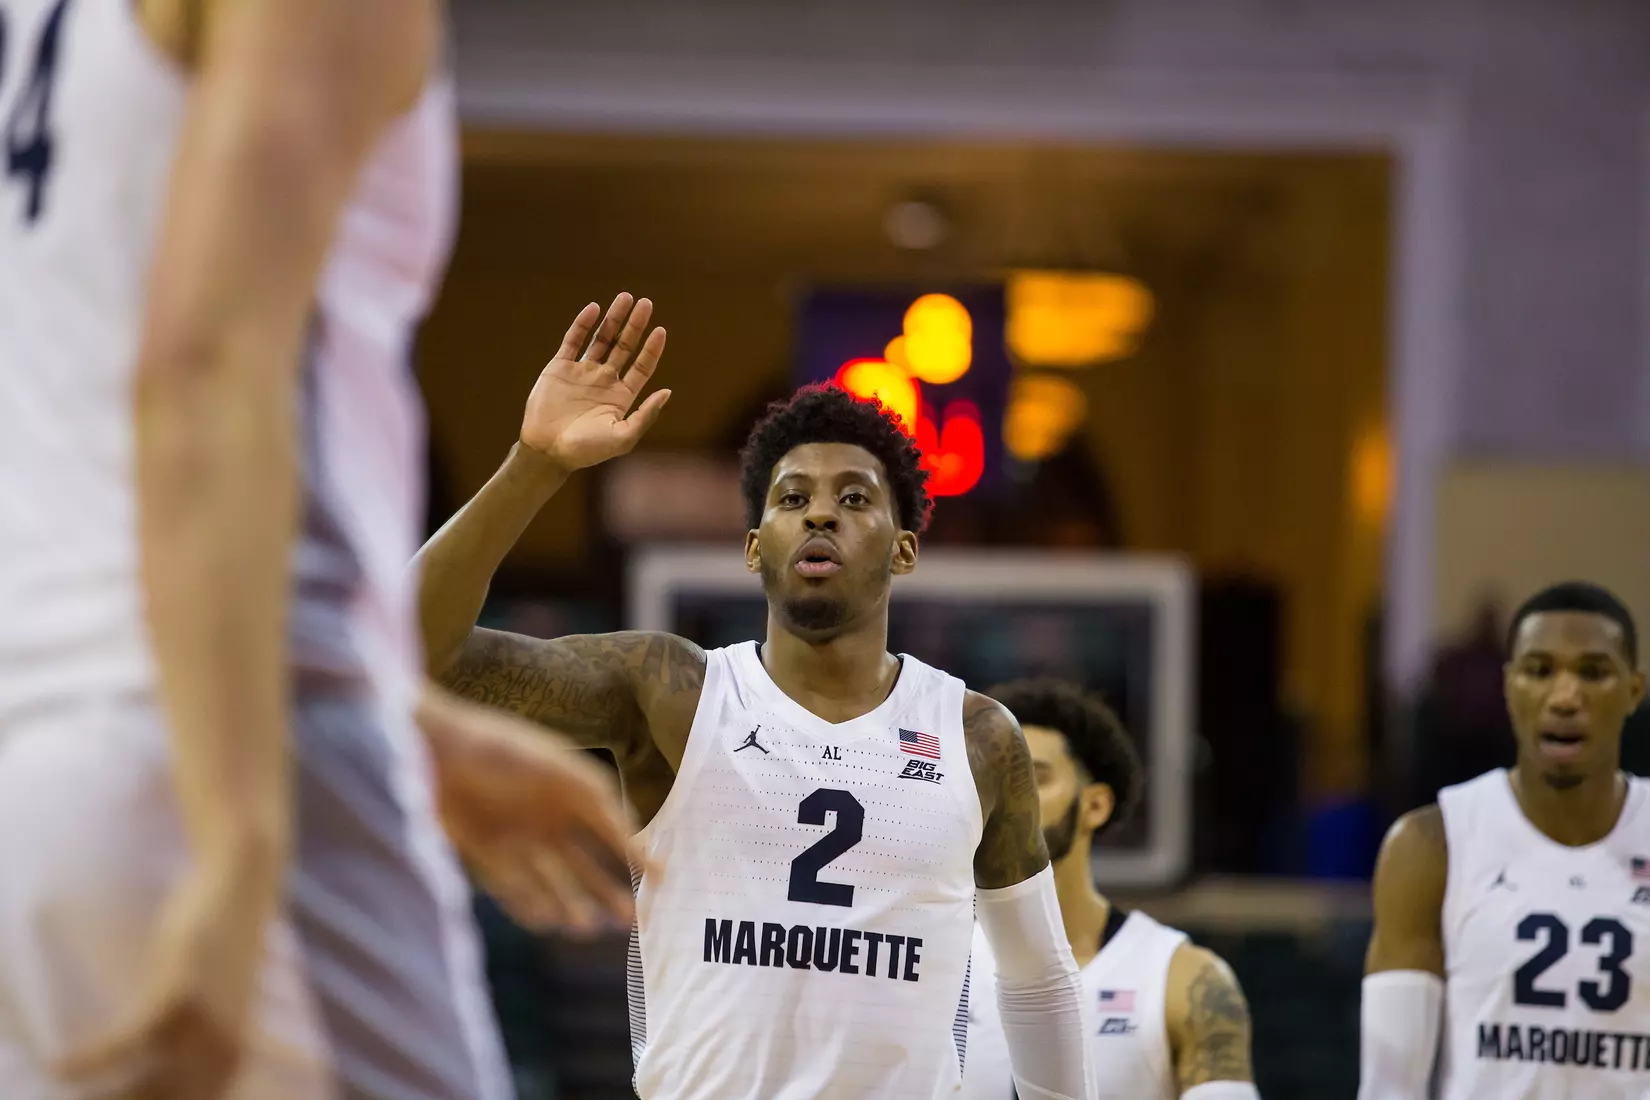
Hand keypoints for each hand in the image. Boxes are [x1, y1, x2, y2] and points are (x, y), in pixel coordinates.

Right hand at [57, 854, 279, 1099]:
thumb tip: (162, 1066)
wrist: (241, 884)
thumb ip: (197, 1042)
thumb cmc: (223, 942)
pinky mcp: (180, 994)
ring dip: (99, 1095)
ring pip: (142, 1086)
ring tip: (68, 1096)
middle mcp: (223, 1051)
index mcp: (232, 1060)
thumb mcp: (218, 1003)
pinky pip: (125, 1042)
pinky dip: (91, 1060)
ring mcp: (203, 1025)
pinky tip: (59, 1065)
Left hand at [420, 689, 640, 934]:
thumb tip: (631, 831)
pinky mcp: (486, 853)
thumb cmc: (499, 749)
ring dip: (570, 904)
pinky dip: (529, 905)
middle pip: (586, 864)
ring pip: (553, 881)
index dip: (637, 853)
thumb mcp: (558, 769)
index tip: (661, 879)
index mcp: (570, 791)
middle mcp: (549, 818)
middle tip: (632, 919)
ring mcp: (518, 838)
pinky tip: (547, 921)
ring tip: (585, 927)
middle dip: (608, 890)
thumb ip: (595, 798)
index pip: (612, 829)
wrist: (432, 750)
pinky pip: (513, 887)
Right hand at [520, 293, 670, 470]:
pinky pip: (573, 341)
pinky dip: (583, 324)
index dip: (652, 349)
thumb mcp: (623, 437)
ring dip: (613, 319)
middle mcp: (604, 381)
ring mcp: (582, 372)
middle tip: (646, 303)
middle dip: (635, 325)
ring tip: (626, 298)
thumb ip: (646, 415)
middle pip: (624, 346)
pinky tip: (594, 308)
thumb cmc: (587, 450)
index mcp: (621, 396)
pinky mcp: (560, 368)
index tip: (660, 330)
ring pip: (601, 339)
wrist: (548, 451)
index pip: (642, 366)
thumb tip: (668, 391)